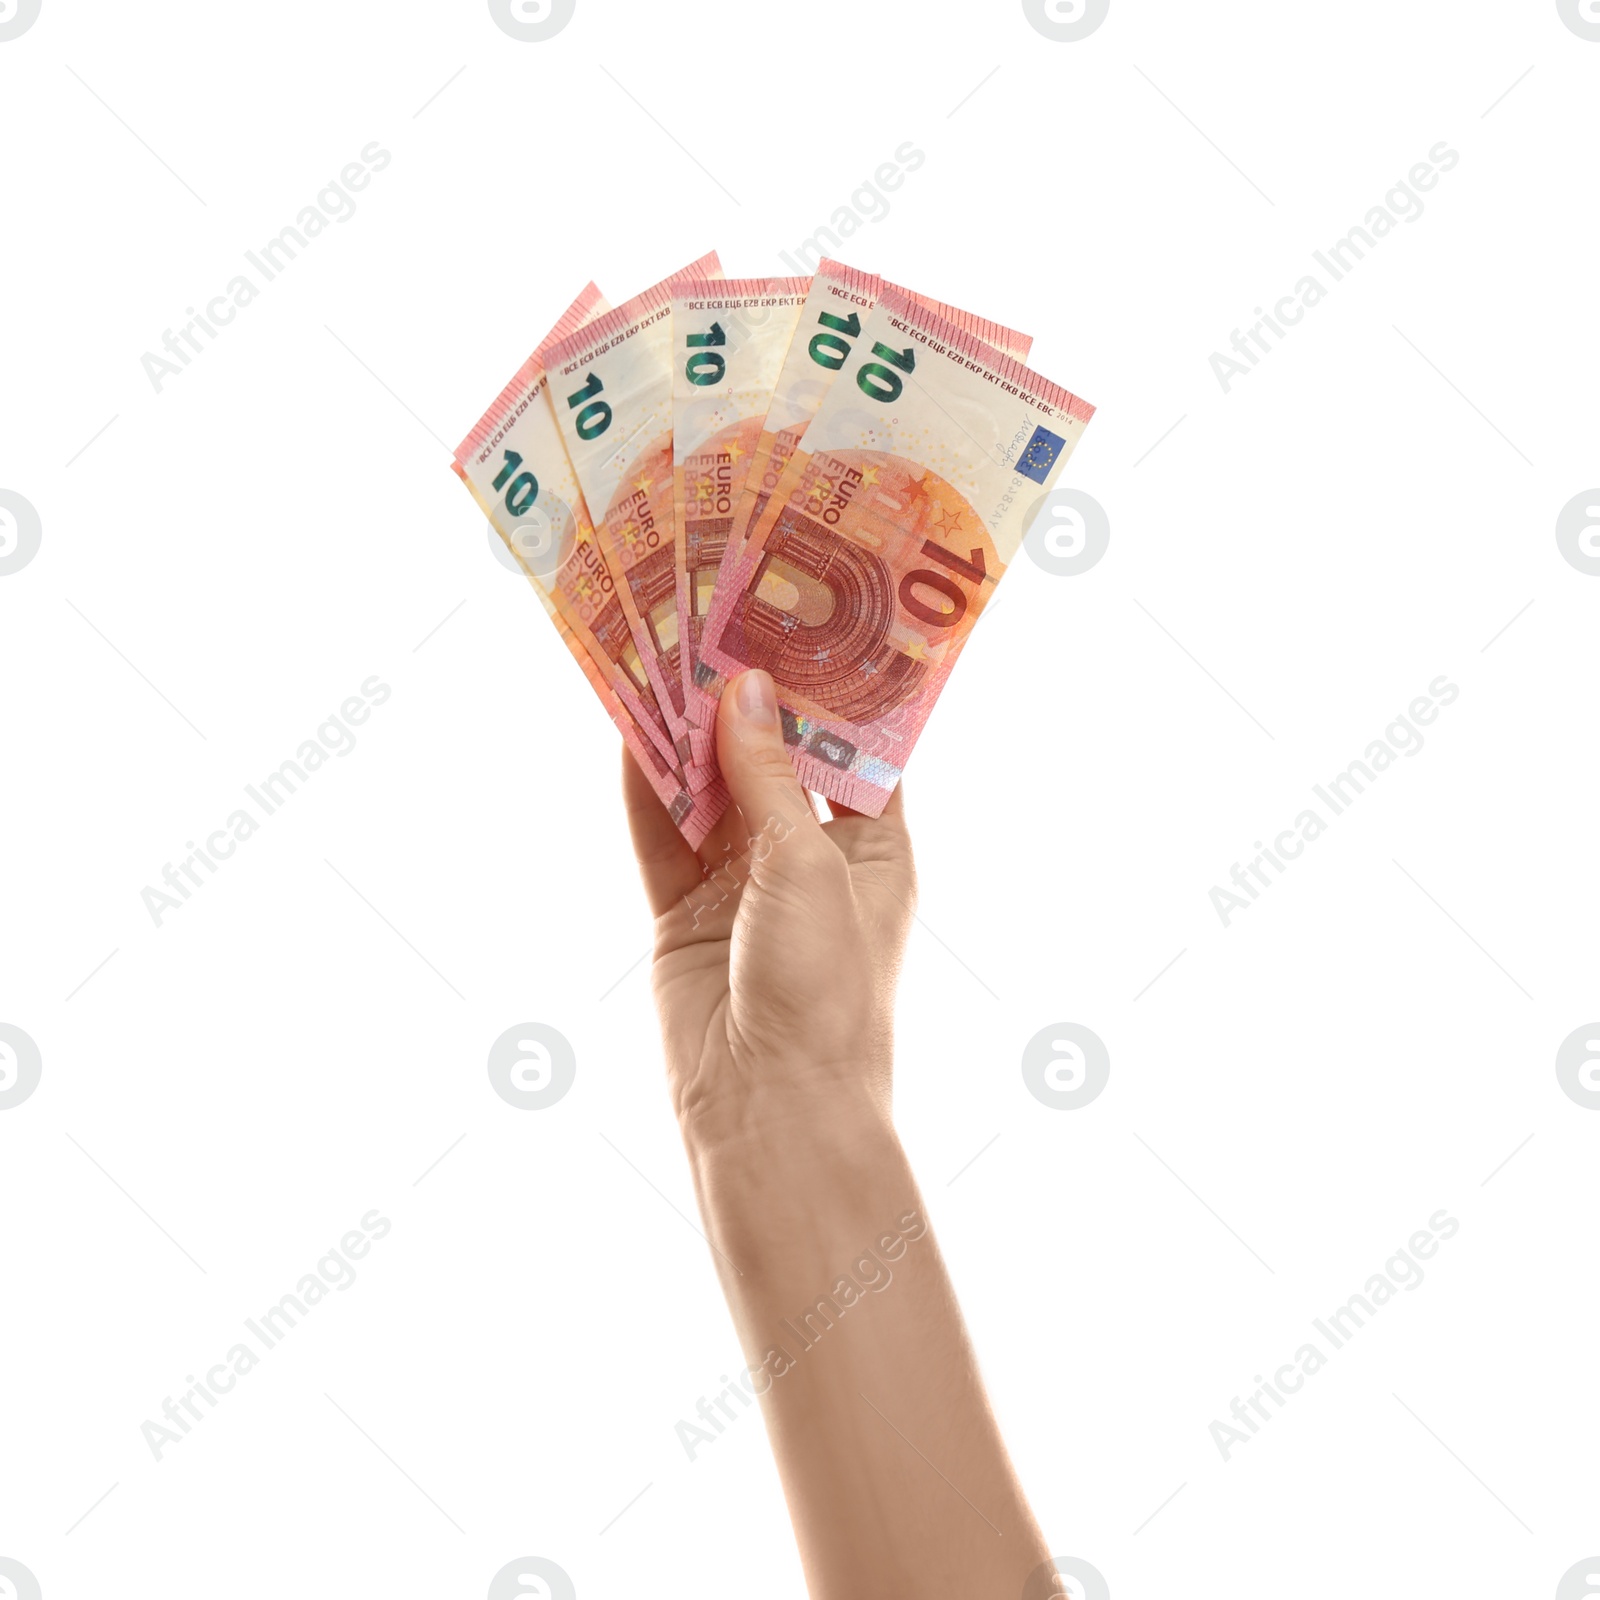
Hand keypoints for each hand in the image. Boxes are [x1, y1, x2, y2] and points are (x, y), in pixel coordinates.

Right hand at [622, 669, 915, 1152]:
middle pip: (771, 762)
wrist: (772, 1113)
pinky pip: (661, 837)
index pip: (854, 752)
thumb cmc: (826, 991)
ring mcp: (742, 886)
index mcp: (874, 849)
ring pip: (708, 792)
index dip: (828, 692)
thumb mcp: (808, 867)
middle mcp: (809, 860)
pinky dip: (645, 789)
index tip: (801, 622)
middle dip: (742, 703)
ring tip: (657, 657)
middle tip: (710, 624)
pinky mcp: (683, 914)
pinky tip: (626, 732)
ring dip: (684, 736)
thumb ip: (769, 777)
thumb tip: (743, 688)